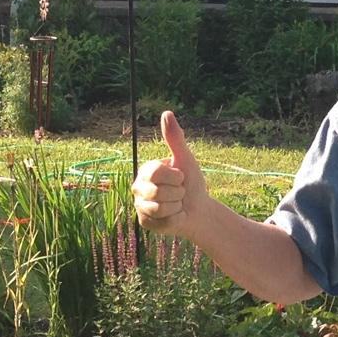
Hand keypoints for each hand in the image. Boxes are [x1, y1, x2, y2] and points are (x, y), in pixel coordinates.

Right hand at [134, 109, 208, 232]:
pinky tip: (176, 217)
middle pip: (157, 191)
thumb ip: (175, 138)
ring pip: (160, 208)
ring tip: (178, 204)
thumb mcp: (185, 159)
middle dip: (178, 193)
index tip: (180, 177)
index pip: (156, 172)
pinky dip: (176, 219)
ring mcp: (140, 206)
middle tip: (180, 193)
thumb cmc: (191, 183)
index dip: (175, 176)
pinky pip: (163, 221)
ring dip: (177, 206)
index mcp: (145, 171)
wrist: (199, 210)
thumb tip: (166, 113)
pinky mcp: (144, 223)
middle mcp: (138, 188)